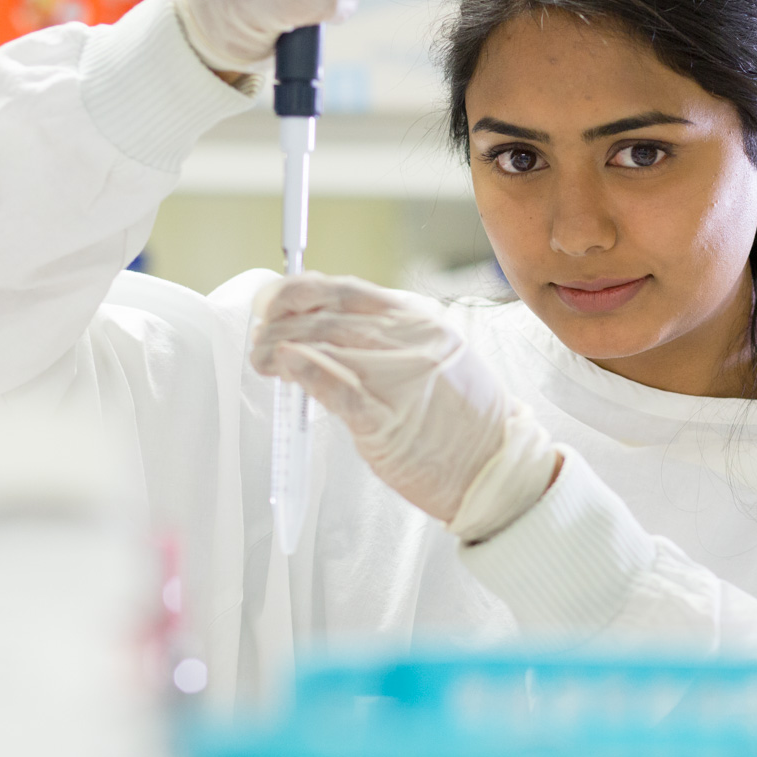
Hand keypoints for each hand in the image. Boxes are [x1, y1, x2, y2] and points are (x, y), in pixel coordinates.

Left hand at [250, 274, 558, 540]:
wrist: (497, 467)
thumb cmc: (462, 418)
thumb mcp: (436, 355)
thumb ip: (388, 337)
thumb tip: (327, 327)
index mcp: (419, 320)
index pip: (343, 289)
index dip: (296, 292)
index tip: (274, 306)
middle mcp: (409, 340)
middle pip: (324, 314)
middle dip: (277, 323)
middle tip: (259, 340)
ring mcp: (400, 378)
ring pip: (322, 343)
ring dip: (278, 348)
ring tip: (263, 360)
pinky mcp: (387, 421)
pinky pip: (336, 386)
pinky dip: (304, 371)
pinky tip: (284, 369)